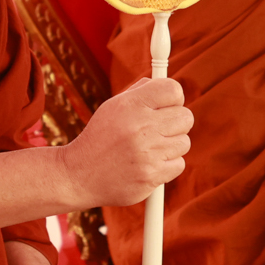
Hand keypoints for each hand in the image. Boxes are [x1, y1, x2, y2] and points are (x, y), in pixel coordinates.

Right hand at [57, 77, 192, 207]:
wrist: (78, 175)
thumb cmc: (100, 138)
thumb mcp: (113, 107)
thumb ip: (141, 93)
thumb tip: (170, 88)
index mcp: (130, 105)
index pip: (173, 90)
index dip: (175, 98)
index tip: (169, 106)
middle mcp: (140, 126)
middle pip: (186, 117)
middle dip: (176, 123)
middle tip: (161, 129)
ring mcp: (147, 152)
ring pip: (184, 142)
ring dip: (171, 146)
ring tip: (149, 149)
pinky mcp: (151, 175)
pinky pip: (179, 164)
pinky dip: (167, 166)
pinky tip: (148, 164)